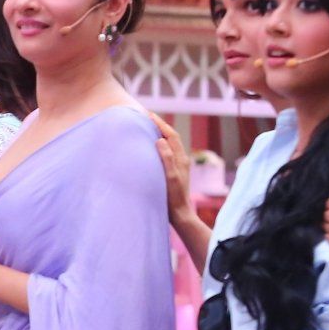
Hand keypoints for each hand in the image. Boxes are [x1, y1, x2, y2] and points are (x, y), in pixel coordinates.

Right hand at [153, 112, 193, 226]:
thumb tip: (160, 140)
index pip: (171, 135)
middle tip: (147, 118)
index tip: (149, 115)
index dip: (161, 124)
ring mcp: (178, 166)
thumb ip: (167, 157)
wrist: (180, 214)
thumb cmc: (174, 197)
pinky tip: (150, 149)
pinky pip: (167, 153)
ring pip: (169, 145)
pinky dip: (159, 146)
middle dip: (160, 126)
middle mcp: (181, 160)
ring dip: (160, 135)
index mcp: (181, 158)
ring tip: (148, 129)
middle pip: (171, 137)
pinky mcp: (174, 172)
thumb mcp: (170, 176)